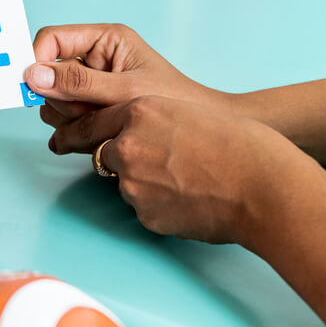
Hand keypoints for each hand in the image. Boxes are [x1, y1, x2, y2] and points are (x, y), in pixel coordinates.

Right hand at [23, 23, 218, 128]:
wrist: (195, 139)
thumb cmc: (173, 103)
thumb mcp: (123, 90)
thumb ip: (78, 83)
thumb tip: (33, 75)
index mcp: (104, 41)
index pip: (52, 40)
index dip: (38, 60)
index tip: (33, 85)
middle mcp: (93, 61)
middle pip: (47, 75)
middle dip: (62, 98)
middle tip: (91, 110)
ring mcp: (89, 88)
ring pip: (51, 102)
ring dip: (68, 119)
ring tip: (101, 124)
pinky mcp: (89, 113)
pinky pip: (62, 122)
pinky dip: (73, 134)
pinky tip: (95, 138)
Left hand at [48, 94, 318, 246]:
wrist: (262, 185)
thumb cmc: (239, 146)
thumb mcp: (188, 113)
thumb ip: (154, 121)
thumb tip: (135, 136)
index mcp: (140, 111)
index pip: (94, 122)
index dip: (80, 132)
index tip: (63, 137)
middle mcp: (128, 145)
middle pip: (105, 155)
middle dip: (124, 161)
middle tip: (157, 166)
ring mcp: (133, 184)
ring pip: (127, 184)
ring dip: (148, 185)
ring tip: (192, 182)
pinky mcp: (145, 215)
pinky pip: (146, 209)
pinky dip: (163, 207)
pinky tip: (193, 200)